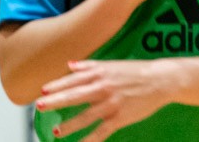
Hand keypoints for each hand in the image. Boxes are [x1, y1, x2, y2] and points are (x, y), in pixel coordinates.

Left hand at [36, 59, 176, 140]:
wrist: (159, 80)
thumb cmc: (134, 72)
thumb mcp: (110, 64)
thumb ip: (88, 66)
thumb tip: (69, 65)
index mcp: (98, 73)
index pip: (72, 79)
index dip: (57, 85)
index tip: (43, 91)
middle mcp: (102, 87)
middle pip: (74, 96)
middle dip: (55, 101)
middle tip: (39, 105)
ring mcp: (111, 103)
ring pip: (85, 117)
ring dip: (70, 125)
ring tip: (57, 131)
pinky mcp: (120, 117)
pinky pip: (102, 131)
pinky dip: (90, 139)